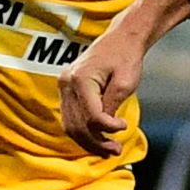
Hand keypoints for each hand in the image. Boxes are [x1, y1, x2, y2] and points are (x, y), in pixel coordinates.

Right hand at [60, 19, 150, 154]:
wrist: (120, 38)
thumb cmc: (126, 56)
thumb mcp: (125, 83)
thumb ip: (112, 106)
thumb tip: (103, 128)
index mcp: (81, 79)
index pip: (91, 116)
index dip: (108, 128)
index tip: (124, 126)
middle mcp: (67, 83)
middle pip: (77, 125)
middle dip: (96, 142)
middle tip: (115, 151)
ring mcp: (64, 86)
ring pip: (70, 125)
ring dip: (88, 141)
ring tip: (108, 149)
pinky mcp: (67, 89)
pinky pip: (70, 117)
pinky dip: (83, 131)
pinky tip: (97, 139)